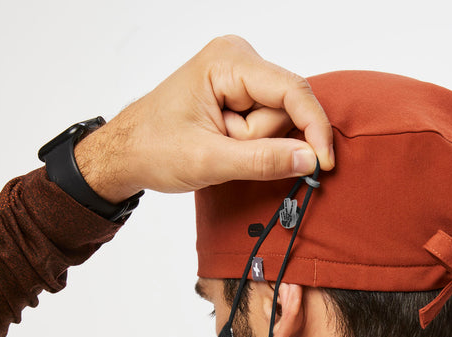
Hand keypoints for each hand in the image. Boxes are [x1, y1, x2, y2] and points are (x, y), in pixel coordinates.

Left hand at [74, 35, 334, 202]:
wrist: (128, 152)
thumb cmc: (154, 148)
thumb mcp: (209, 160)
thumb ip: (262, 161)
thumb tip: (309, 159)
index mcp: (227, 61)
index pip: (292, 90)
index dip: (314, 129)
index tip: (323, 163)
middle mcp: (238, 59)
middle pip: (286, 108)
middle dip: (262, 140)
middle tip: (225, 148)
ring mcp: (240, 76)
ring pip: (278, 119)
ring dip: (254, 144)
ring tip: (219, 145)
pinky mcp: (240, 93)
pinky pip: (268, 122)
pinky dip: (253, 142)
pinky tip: (226, 143)